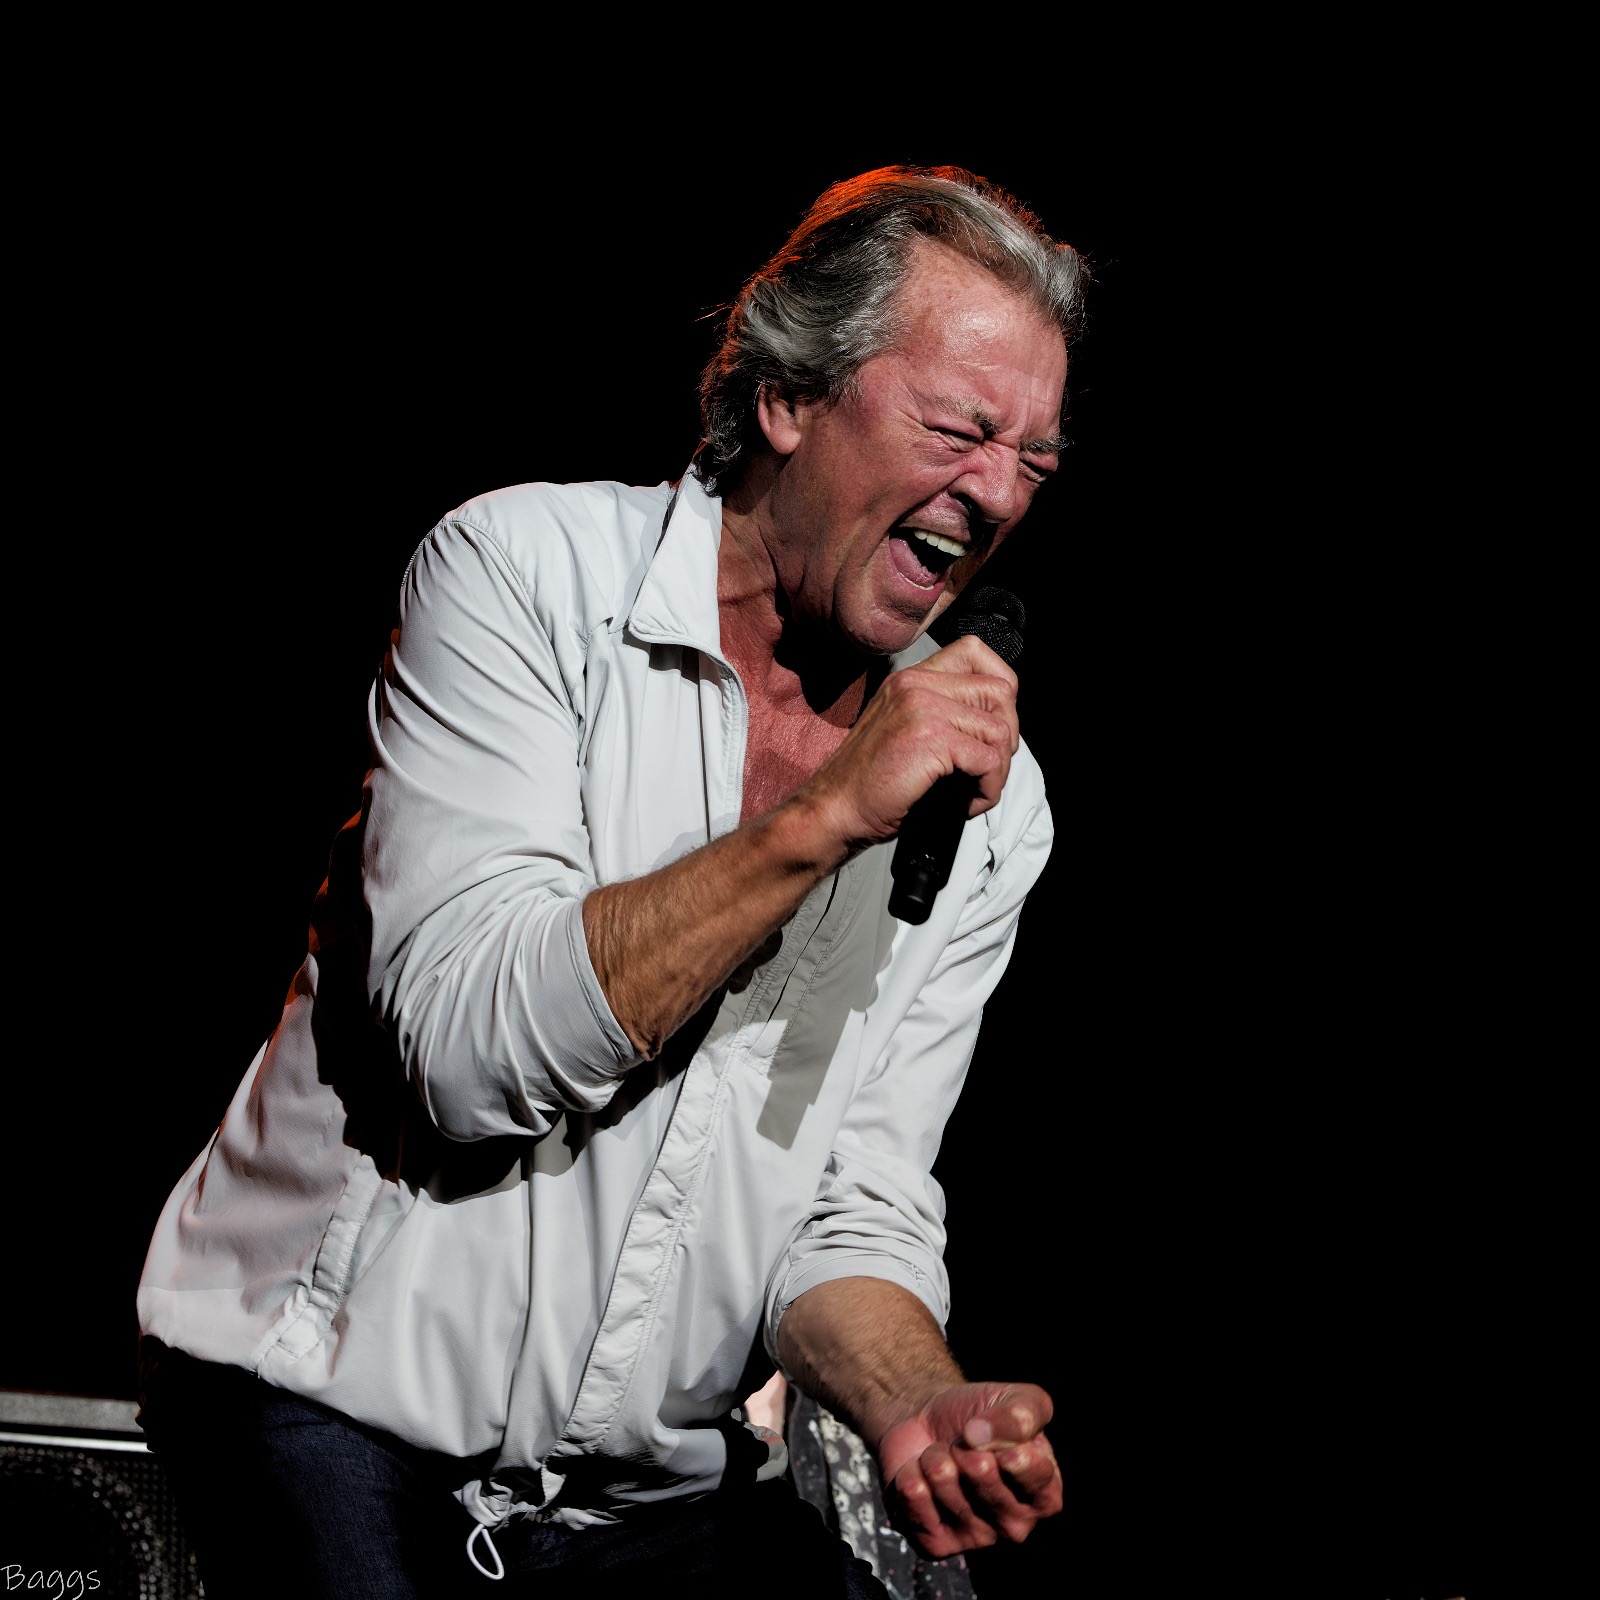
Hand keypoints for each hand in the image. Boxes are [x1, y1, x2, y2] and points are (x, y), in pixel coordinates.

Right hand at [796, 633, 1019, 852]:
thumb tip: (997, 723)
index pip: (976, 652)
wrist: (833, 810)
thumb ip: (943, 714)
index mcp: (910, 679)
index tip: (991, 728)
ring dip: (998, 770)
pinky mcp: (930, 738)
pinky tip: (967, 802)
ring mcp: (922, 707)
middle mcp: (916, 684)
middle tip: (986, 768)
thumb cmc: (868, 783)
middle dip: (1006, 736)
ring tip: (974, 790)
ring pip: (1000, 729)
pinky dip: (988, 789)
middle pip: (1000, 690)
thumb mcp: (904, 731)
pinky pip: (989, 760)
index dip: (1000, 690)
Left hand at [877, 1381, 1061, 1558]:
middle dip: (964, 1445)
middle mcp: (1015, 1525)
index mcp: (1044, 1495)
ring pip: (943, 1483)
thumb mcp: (1017, 1398)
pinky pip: (912, 1498)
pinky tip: (920, 1473)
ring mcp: (975, 1538)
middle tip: (963, 1441)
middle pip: (983, 1476)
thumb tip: (981, 1435)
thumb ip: (1021, 1414)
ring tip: (942, 1455)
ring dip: (935, 1456)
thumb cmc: (981, 1414)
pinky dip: (909, 1473)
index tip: (1001, 1439)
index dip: (1014, 1451)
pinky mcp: (934, 1544)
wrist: (927, 1422)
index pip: (1036, 1476)